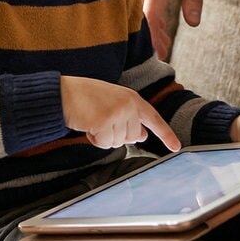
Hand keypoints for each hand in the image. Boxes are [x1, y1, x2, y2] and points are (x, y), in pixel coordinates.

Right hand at [61, 76, 181, 150]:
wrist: (63, 93)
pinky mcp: (104, 121)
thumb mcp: (113, 103)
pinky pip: (105, 143)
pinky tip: (88, 125)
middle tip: (102, 120)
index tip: (176, 147)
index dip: (166, 134)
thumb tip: (142, 135)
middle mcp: (128, 105)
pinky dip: (95, 139)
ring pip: (118, 142)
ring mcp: (117, 112)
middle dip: (117, 135)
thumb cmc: (85, 98)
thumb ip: (129, 116)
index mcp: (132, 98)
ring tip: (93, 120)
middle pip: (133, 138)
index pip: (154, 119)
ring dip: (104, 137)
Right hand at [131, 0, 211, 60]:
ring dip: (146, 24)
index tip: (159, 53)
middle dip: (148, 35)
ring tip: (160, 42)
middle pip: (139, 13)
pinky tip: (153, 21)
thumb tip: (192, 23)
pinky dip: (142, 9)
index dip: (153, 35)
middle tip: (160, 55)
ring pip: (136, 4)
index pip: (150, 14)